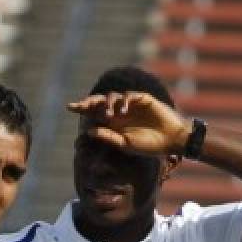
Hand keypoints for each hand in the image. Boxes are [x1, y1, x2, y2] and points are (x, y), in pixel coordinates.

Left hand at [67, 92, 190, 156]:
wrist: (171, 140)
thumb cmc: (149, 146)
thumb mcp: (125, 144)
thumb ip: (108, 137)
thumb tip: (89, 131)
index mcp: (114, 123)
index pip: (95, 113)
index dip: (83, 108)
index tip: (70, 107)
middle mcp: (120, 112)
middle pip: (100, 102)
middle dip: (90, 102)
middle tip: (81, 105)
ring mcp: (131, 104)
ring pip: (112, 97)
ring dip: (107, 104)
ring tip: (109, 114)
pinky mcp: (142, 99)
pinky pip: (129, 95)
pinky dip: (123, 101)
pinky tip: (123, 111)